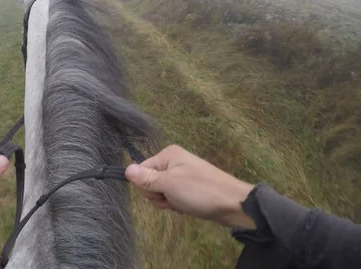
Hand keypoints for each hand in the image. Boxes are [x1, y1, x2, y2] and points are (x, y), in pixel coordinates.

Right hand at [125, 145, 255, 228]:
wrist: (234, 204)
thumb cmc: (201, 191)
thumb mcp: (169, 185)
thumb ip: (146, 179)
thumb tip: (125, 169)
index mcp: (168, 154)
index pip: (141, 170)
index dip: (147, 186)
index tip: (162, 193)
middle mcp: (174, 161)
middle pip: (149, 181)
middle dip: (158, 195)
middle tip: (174, 198)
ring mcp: (182, 174)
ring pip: (161, 191)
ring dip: (168, 201)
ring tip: (183, 203)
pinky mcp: (189, 186)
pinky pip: (173, 195)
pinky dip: (177, 204)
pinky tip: (188, 206)